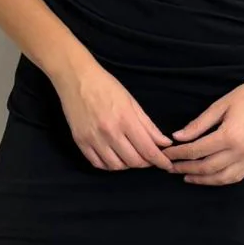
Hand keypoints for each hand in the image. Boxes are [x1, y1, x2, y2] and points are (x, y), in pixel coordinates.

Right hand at [55, 60, 176, 172]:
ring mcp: (93, 139)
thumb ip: (148, 125)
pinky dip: (109, 165)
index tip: (167, 165)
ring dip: (127, 165)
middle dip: (145, 163)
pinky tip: (115, 158)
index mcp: (125, 119)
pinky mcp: (80, 142)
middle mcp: (109, 132)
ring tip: (131, 157)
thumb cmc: (106, 86)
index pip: (148, 149)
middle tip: (149, 158)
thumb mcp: (132, 102)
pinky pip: (98, 164)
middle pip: (133, 161)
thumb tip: (164, 143)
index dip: (160, 161)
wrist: (76, 78)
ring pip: (116, 166)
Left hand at [161, 74, 243, 184]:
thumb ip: (198, 124)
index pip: (196, 150)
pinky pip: (236, 176)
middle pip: (206, 167)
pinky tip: (210, 177)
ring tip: (186, 176)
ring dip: (202, 179)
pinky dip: (220, 179)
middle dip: (185, 168)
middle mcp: (241, 151)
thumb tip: (178, 137)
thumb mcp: (220, 105)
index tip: (167, 154)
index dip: (178, 154)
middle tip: (170, 167)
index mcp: (229, 136)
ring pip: (221, 177)